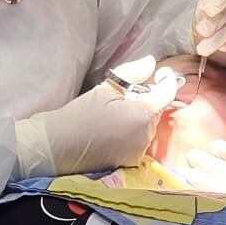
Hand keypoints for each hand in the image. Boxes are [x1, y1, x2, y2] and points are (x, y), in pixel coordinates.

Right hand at [15, 56, 179, 175]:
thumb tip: (151, 62)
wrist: (58, 147)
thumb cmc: (80, 114)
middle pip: (157, 110)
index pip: (168, 93)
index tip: (159, 73)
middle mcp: (146, 135)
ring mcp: (140, 151)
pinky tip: (113, 130)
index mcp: (143, 114)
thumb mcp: (105, 88)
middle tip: (123, 96)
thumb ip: (132, 73)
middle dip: (146, 100)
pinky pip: (140, 140)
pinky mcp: (131, 162)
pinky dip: (132, 132)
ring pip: (148, 125)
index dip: (166, 80)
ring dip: (139, 117)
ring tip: (114, 115)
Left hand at [193, 0, 225, 65]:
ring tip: (205, 46)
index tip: (207, 8)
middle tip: (203, 31)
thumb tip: (207, 9)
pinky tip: (222, 45)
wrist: (221, 30)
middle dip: (216, 21)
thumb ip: (205, 6)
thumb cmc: (212, 13)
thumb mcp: (203, 6)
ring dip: (220, 37)